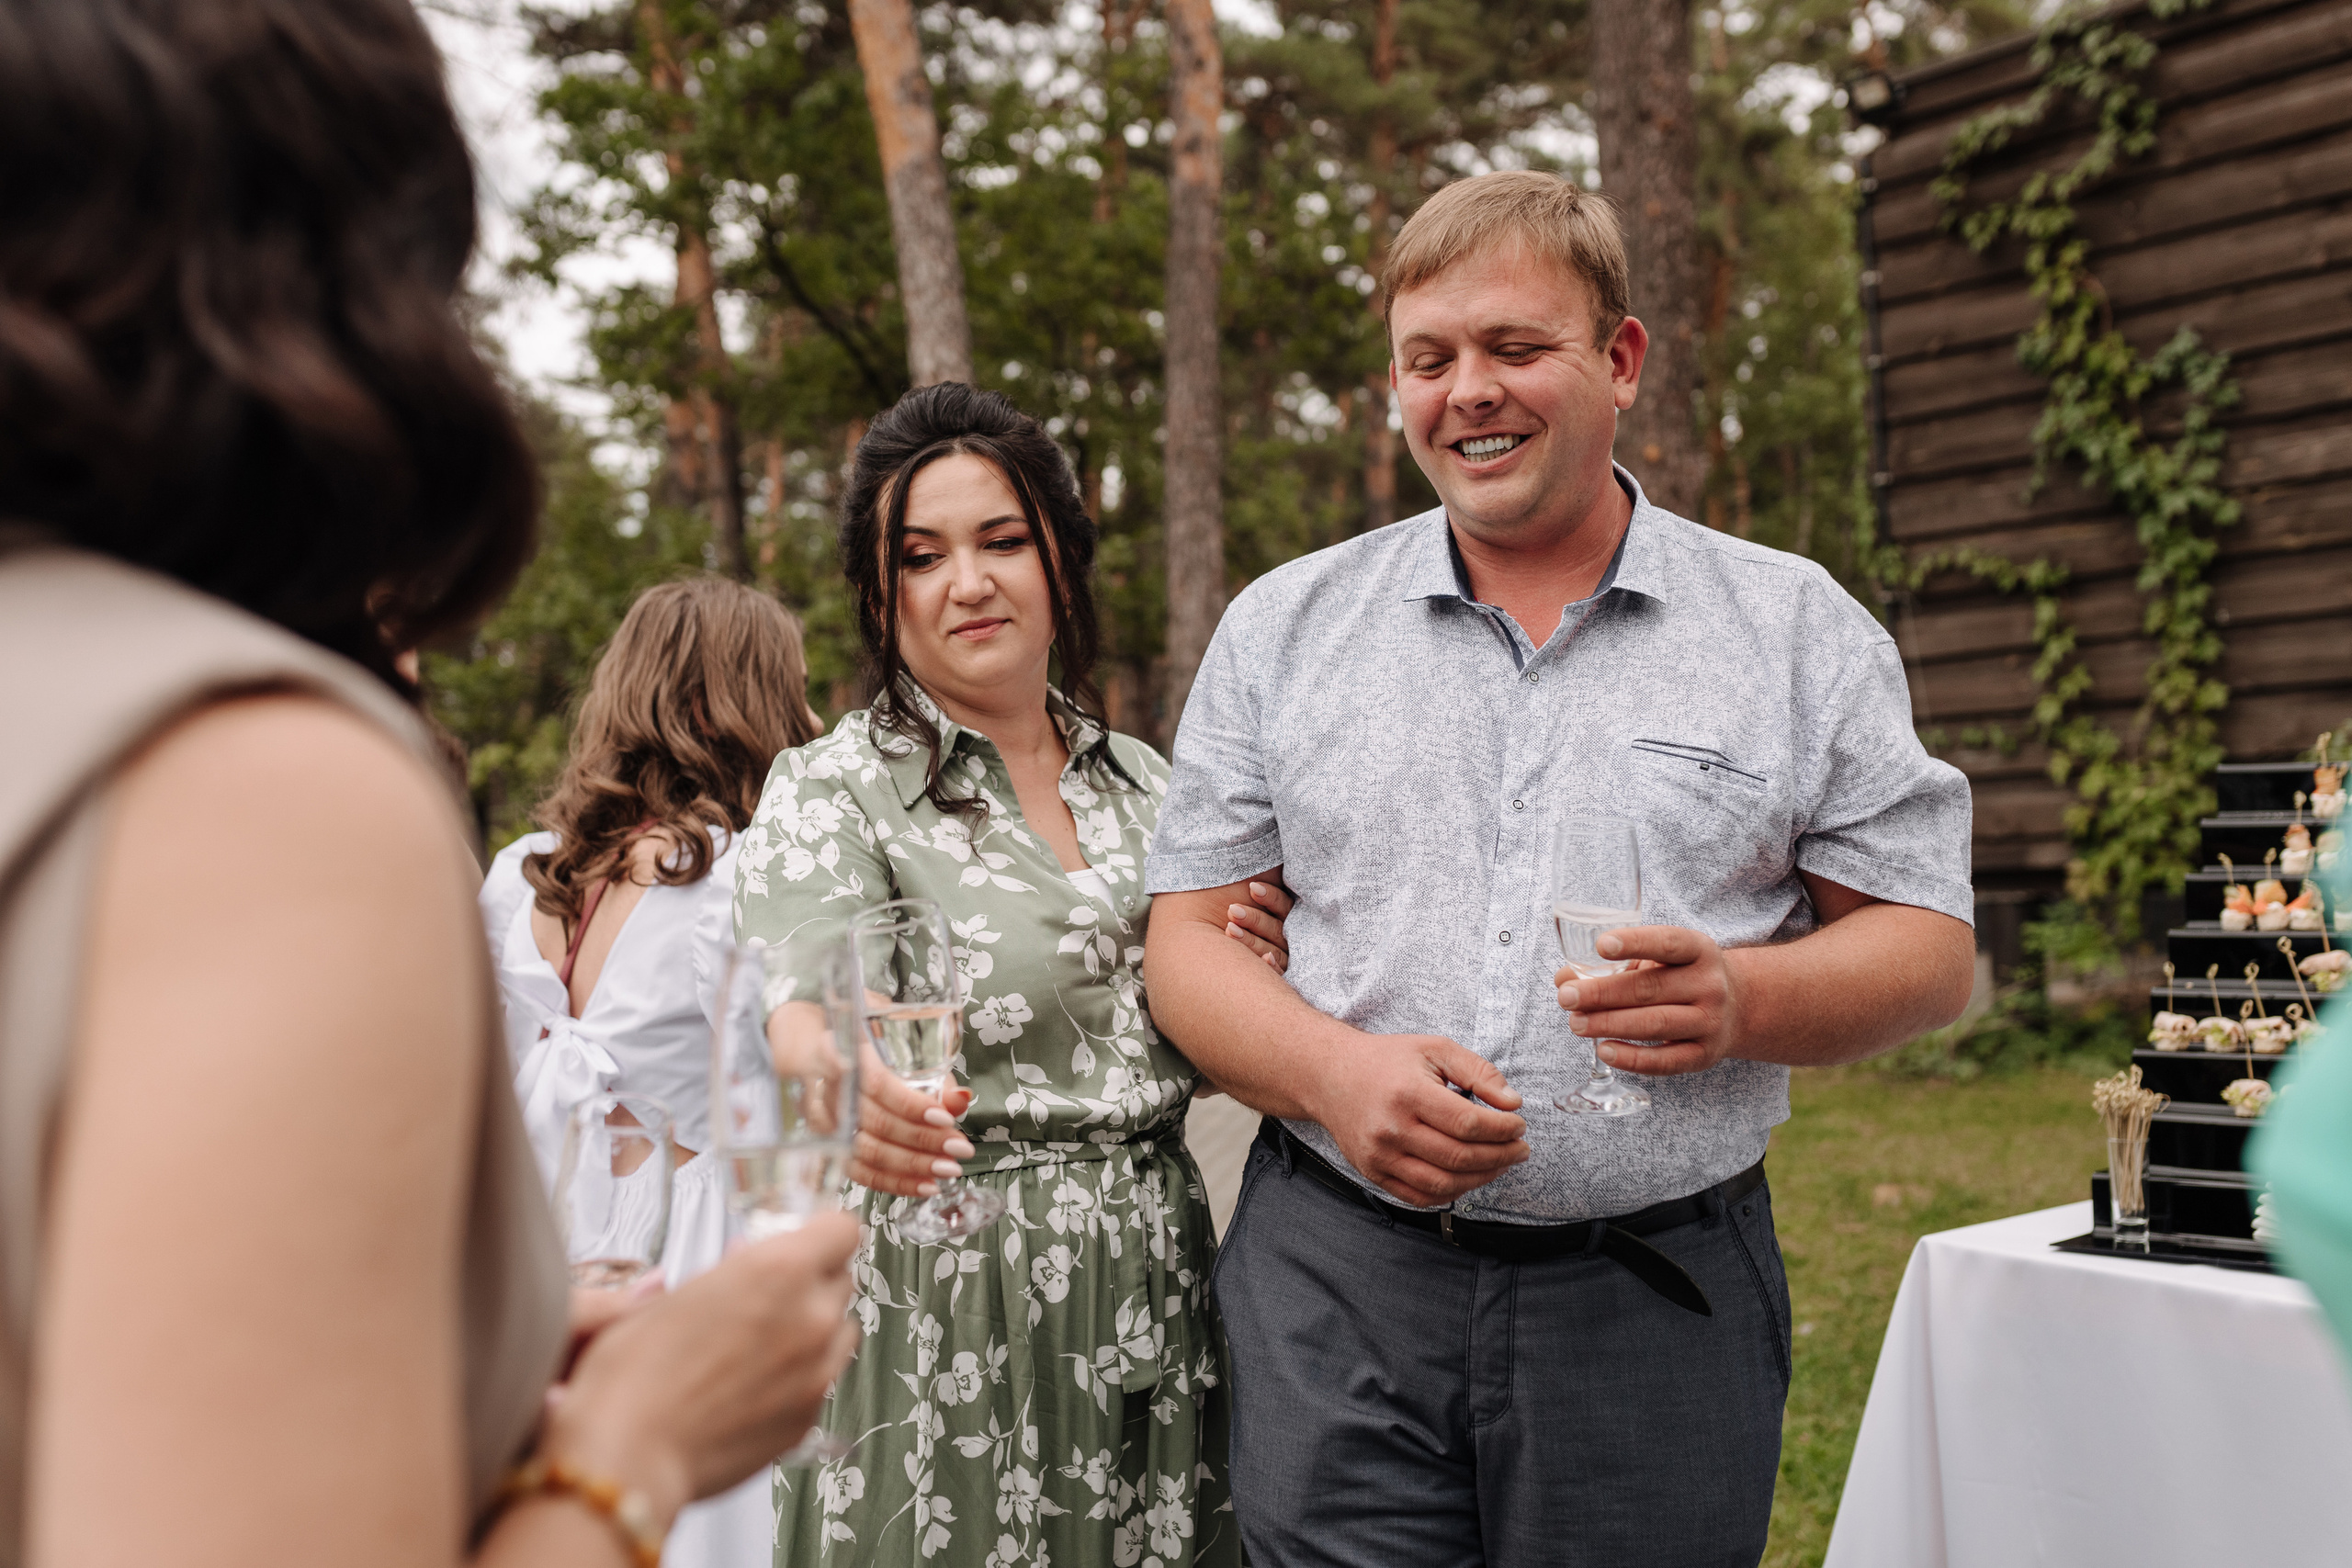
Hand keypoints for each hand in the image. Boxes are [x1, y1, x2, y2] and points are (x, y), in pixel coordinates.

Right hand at [547, 1212, 861, 1517]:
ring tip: (761, 1342)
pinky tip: (754, 1384)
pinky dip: (801, 1374)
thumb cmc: (635, 1374)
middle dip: (811, 1280)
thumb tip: (746, 1260)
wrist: (628, 1455)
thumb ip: (731, 1272)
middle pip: (841, 1279)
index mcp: (779, 1271)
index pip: (842, 1230)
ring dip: (814, 1327)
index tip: (804, 1239)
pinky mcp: (809, 1417)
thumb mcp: (678, 1296)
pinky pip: (822, 1379)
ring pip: (841, 1331)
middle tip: (767, 1294)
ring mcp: (817, 1371)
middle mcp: (810, 1317)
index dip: (821, 1232)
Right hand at [848, 1037, 976, 1198]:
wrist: (838, 1069)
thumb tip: (960, 1100)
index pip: (878, 1085)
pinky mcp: (833, 1151)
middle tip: (959, 1149)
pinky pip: (864, 1174)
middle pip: (877, 1123)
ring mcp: (829, 1124)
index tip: (945, 1119)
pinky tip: (926, 1185)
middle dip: (924, 1140)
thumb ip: (934, 1082)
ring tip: (948, 1169)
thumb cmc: (879, 1064)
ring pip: (870, 1152)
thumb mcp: (910, 1063)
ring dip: (914, 1165)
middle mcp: (834, 1092)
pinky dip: (897, 1183)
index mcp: (852, 1060)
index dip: (912, 1105)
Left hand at [1221, 879, 1296, 972]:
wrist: (1260, 978)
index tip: (1252, 887)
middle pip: (1276, 929)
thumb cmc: (1250, 933)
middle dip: (1254, 919)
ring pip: (1273, 951)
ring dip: (1253, 941)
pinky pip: (1280, 975)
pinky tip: (1266, 959)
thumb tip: (1247, 881)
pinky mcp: (1283, 980)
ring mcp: (1287, 961)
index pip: (1283, 907)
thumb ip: (1257, 899)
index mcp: (1289, 922)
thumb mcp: (1260, 915)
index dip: (1270, 897)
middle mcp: (1290, 941)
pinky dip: (1273, 967)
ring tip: (1230, 929)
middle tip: (1232, 910)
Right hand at [1309, 1033, 1527, 1207]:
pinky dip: (1451, 1193)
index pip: (1468, 1123)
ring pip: (1443, 1184)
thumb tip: (1512, 1103)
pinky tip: (1469, 1177)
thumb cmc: (1386, 1061)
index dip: (1503, 1129)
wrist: (1330, 1076)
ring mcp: (1379, 1156)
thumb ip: (1478, 1071)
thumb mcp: (1435, 1049)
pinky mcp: (1373, 1173)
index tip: (1519, 1125)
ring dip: (1482, 1178)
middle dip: (1501, 1156)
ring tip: (1500, 1163)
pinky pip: (1419, 1196)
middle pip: (1459, 1156)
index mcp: (1408, 1093)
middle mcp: (1391, 1129)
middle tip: (1520, 1148)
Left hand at [1554, 924, 1741, 1076]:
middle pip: (1651, 988)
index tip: (1601, 945)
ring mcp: (1710, 1022)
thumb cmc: (1681, 976)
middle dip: (1603, 993)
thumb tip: (1564, 978)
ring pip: (1655, 1024)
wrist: (1737, 1007)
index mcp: (1699, 950)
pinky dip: (1632, 1058)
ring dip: (1610, 1024)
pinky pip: (1665, 1060)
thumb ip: (1615, 964)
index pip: (1667, 943)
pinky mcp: (1704, 1055)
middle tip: (1567, 997)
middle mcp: (1709, 985)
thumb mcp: (1660, 959)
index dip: (1634, 943)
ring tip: (1575, 1023)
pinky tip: (1604, 1050)